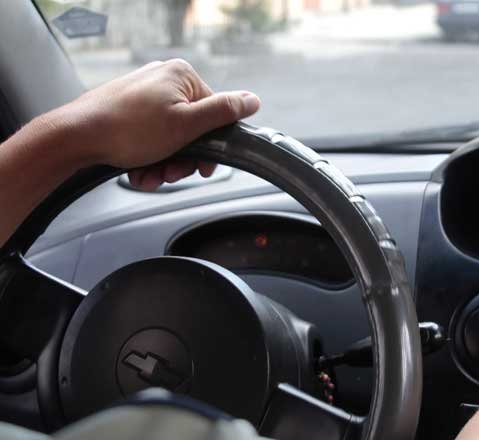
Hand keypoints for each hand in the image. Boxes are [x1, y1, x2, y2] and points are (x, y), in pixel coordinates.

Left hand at [50, 59, 259, 190]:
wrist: (74, 138)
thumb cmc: (126, 130)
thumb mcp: (186, 125)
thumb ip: (223, 112)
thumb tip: (253, 100)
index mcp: (181, 76)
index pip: (214, 113)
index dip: (211, 145)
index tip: (203, 167)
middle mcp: (162, 80)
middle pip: (192, 128)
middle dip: (183, 158)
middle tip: (171, 172)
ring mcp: (142, 95)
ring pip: (170, 137)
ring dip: (164, 163)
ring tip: (150, 174)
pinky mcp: (126, 110)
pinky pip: (150, 138)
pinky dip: (148, 158)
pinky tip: (140, 170)